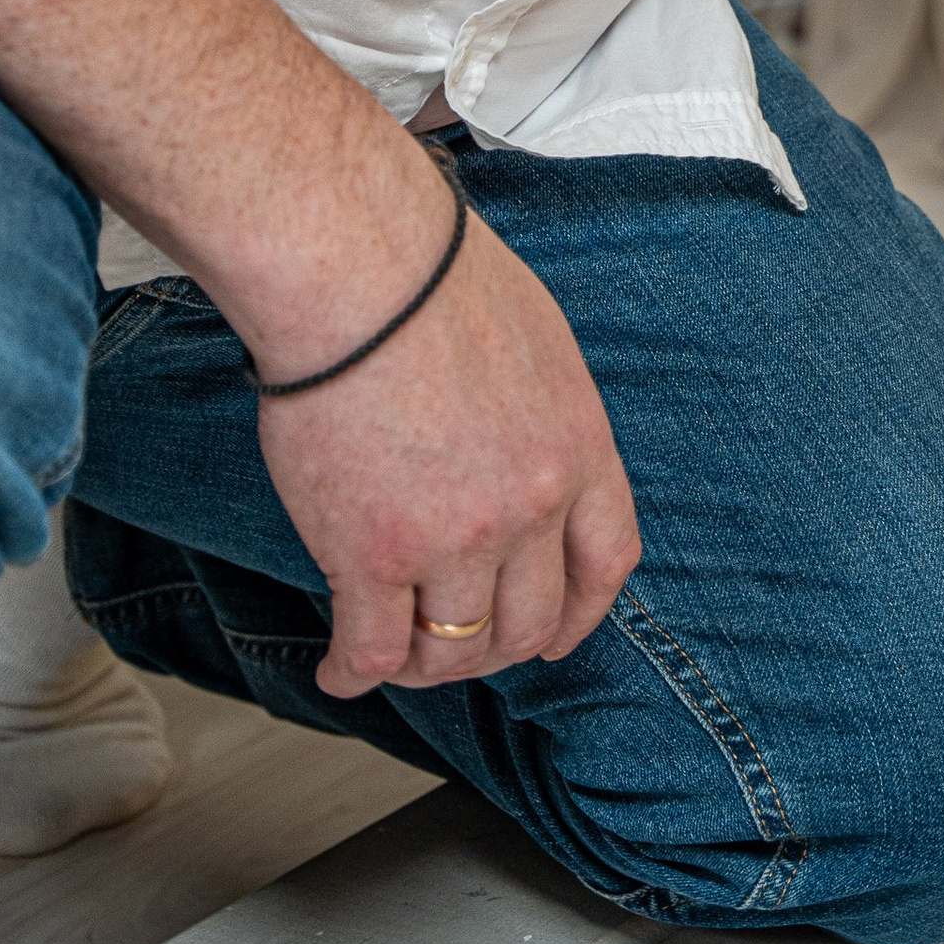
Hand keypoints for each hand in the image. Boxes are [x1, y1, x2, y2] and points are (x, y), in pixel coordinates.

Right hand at [0, 0, 640, 700]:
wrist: (315, 201)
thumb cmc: (359, 187)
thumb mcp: (427, 202)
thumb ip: (424, 202)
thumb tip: (391, 164)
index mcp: (556, 358)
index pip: (613, 491)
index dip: (589, 547)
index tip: (559, 571)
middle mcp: (545, 428)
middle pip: (570, 574)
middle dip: (524, 611)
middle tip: (474, 626)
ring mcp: (485, 486)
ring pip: (495, 618)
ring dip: (443, 638)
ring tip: (400, 644)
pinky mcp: (408, 526)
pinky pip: (411, 635)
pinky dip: (377, 652)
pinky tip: (345, 646)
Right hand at [257, 201, 641, 697]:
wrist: (360, 271)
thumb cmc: (434, 282)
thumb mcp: (539, 347)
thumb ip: (544, 420)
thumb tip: (525, 458)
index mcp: (579, 448)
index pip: (605, 563)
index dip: (578, 615)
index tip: (555, 634)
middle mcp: (531, 505)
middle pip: (528, 624)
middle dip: (491, 649)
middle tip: (453, 644)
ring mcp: (455, 539)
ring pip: (453, 651)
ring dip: (423, 665)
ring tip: (390, 652)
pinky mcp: (372, 557)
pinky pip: (374, 651)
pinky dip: (355, 672)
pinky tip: (339, 668)